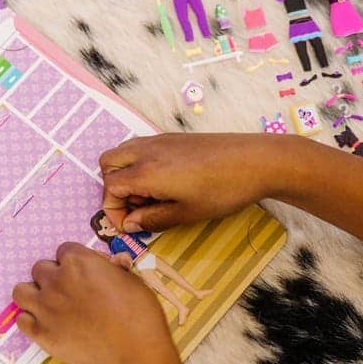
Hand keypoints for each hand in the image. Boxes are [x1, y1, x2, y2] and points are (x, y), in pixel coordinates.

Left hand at [12, 242, 176, 363]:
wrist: (133, 354)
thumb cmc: (139, 314)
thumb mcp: (132, 280)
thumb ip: (114, 269)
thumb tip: (112, 262)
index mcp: (78, 261)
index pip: (64, 250)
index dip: (75, 262)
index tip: (84, 274)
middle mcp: (56, 280)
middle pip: (40, 268)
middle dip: (53, 276)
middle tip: (69, 291)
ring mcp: (45, 307)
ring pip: (21, 291)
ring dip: (33, 294)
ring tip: (49, 304)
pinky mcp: (40, 333)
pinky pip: (21, 319)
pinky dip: (31, 320)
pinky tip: (47, 324)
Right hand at [100, 133, 284, 232]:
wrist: (254, 160)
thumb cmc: (222, 190)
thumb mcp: (186, 213)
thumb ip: (152, 219)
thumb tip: (130, 224)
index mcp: (146, 172)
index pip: (110, 188)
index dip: (113, 211)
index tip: (130, 225)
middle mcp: (146, 151)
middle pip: (108, 164)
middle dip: (113, 188)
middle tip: (136, 207)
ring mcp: (158, 141)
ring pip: (122, 152)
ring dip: (124, 173)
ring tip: (149, 194)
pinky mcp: (172, 137)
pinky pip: (141, 146)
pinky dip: (139, 163)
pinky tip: (164, 180)